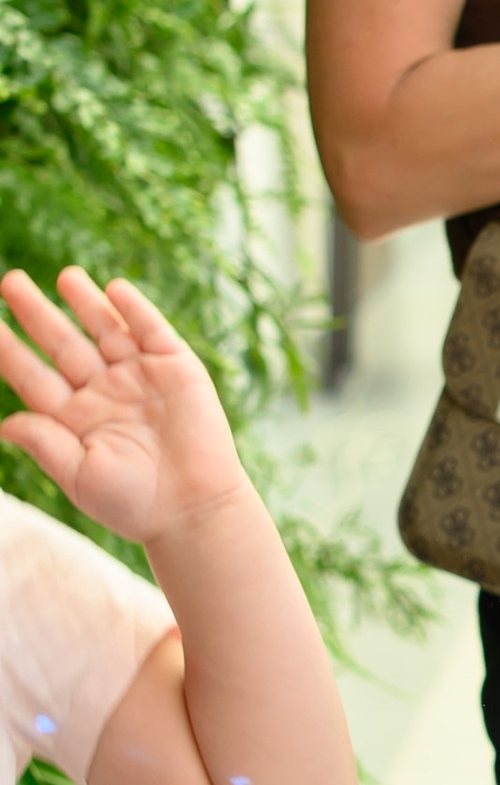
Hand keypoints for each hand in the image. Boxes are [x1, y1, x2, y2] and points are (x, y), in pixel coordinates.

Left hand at [0, 270, 248, 548]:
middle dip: (37, 313)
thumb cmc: (134, 503)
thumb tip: (5, 422)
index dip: (9, 350)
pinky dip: (134, 309)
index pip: (32, 376)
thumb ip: (44, 443)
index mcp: (73, 418)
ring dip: (83, 301)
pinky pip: (151, 331)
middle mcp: (102, 392)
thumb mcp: (79, 475)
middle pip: (62, 343)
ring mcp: (139, 378)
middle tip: (10, 282)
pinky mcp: (177, 370)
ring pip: (104, 330)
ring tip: (63, 276)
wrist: (195, 509)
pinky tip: (113, 289)